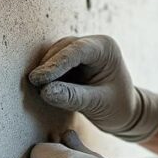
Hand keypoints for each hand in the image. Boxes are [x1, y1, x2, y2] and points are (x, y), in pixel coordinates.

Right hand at [28, 35, 157, 141]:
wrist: (125, 113)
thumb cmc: (118, 108)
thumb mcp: (98, 104)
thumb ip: (73, 97)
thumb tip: (45, 92)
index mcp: (106, 48)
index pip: (77, 51)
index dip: (55, 64)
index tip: (38, 78)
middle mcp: (93, 44)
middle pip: (63, 49)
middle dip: (47, 66)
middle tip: (33, 84)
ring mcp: (82, 50)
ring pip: (55, 54)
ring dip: (45, 69)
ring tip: (36, 87)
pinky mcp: (72, 61)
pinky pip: (54, 62)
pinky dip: (47, 74)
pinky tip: (40, 86)